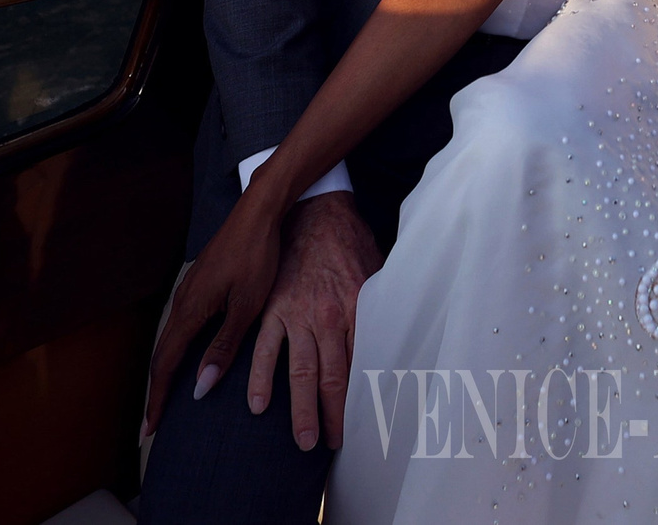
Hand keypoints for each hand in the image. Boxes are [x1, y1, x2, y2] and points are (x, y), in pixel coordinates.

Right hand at [141, 187, 288, 440]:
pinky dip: (176, 349)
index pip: (166, 365)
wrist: (258, 212)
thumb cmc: (257, 258)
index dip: (158, 400)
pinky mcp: (198, 284)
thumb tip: (200, 387)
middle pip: (161, 355)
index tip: (150, 430)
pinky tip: (185, 357)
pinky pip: (179, 324)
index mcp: (190, 311)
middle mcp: (182, 301)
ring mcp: (188, 290)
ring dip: (165, 370)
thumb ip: (223, 347)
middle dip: (156, 391)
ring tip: (165, 397)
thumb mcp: (247, 308)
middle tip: (152, 425)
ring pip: (169, 338)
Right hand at [244, 192, 381, 450]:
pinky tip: (257, 406)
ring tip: (304, 442)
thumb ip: (381, 308)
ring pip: (300, 373)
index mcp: (357, 311)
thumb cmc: (350, 242)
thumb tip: (400, 337)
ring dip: (302, 410)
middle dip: (334, 417)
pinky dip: (260, 378)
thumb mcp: (377, 273)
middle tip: (333, 447)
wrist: (315, 209)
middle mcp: (328, 319)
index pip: (364, 367)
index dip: (365, 401)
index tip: (368, 427)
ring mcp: (297, 315)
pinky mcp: (272, 308)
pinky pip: (265, 349)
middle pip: (333, 379)